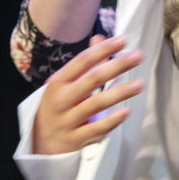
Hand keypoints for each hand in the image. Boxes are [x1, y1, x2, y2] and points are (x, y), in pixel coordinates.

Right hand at [32, 35, 144, 154]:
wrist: (38, 141)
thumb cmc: (57, 106)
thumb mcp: (64, 83)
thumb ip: (85, 62)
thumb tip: (99, 38)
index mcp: (58, 82)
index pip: (83, 61)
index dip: (103, 49)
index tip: (122, 40)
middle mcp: (62, 99)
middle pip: (92, 79)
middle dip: (117, 66)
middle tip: (137, 56)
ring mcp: (68, 120)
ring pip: (97, 104)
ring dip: (120, 92)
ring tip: (140, 84)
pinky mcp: (75, 139)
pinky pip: (96, 129)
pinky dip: (111, 120)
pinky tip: (126, 111)